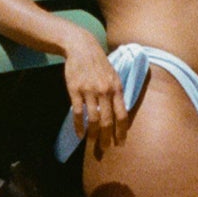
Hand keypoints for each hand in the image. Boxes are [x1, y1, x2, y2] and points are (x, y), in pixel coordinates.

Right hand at [63, 38, 127, 156]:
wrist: (81, 47)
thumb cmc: (99, 63)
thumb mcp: (113, 75)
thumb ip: (116, 93)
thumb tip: (121, 112)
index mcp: (116, 88)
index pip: (122, 114)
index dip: (122, 131)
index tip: (121, 143)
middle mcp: (104, 91)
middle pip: (108, 120)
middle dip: (107, 137)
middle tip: (105, 148)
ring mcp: (89, 91)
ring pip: (93, 119)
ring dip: (93, 134)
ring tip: (92, 143)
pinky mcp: (75, 90)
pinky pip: (78, 113)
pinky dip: (79, 126)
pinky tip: (79, 134)